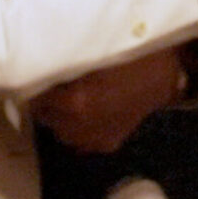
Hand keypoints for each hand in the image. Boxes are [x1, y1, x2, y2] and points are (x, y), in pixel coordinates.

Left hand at [33, 48, 186, 153]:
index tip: (34, 76)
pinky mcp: (108, 143)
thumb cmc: (127, 56)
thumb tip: (35, 64)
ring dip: (59, 118)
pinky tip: (84, 115)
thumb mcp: (88, 55)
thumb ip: (60, 66)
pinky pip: (81, 142)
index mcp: (74, 102)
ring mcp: (95, 138)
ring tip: (65, 100)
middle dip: (46, 103)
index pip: (36, 100)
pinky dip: (78, 130)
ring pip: (62, 133)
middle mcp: (80, 125)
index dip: (33, 86)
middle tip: (50, 86)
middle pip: (46, 118)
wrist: (164, 74)